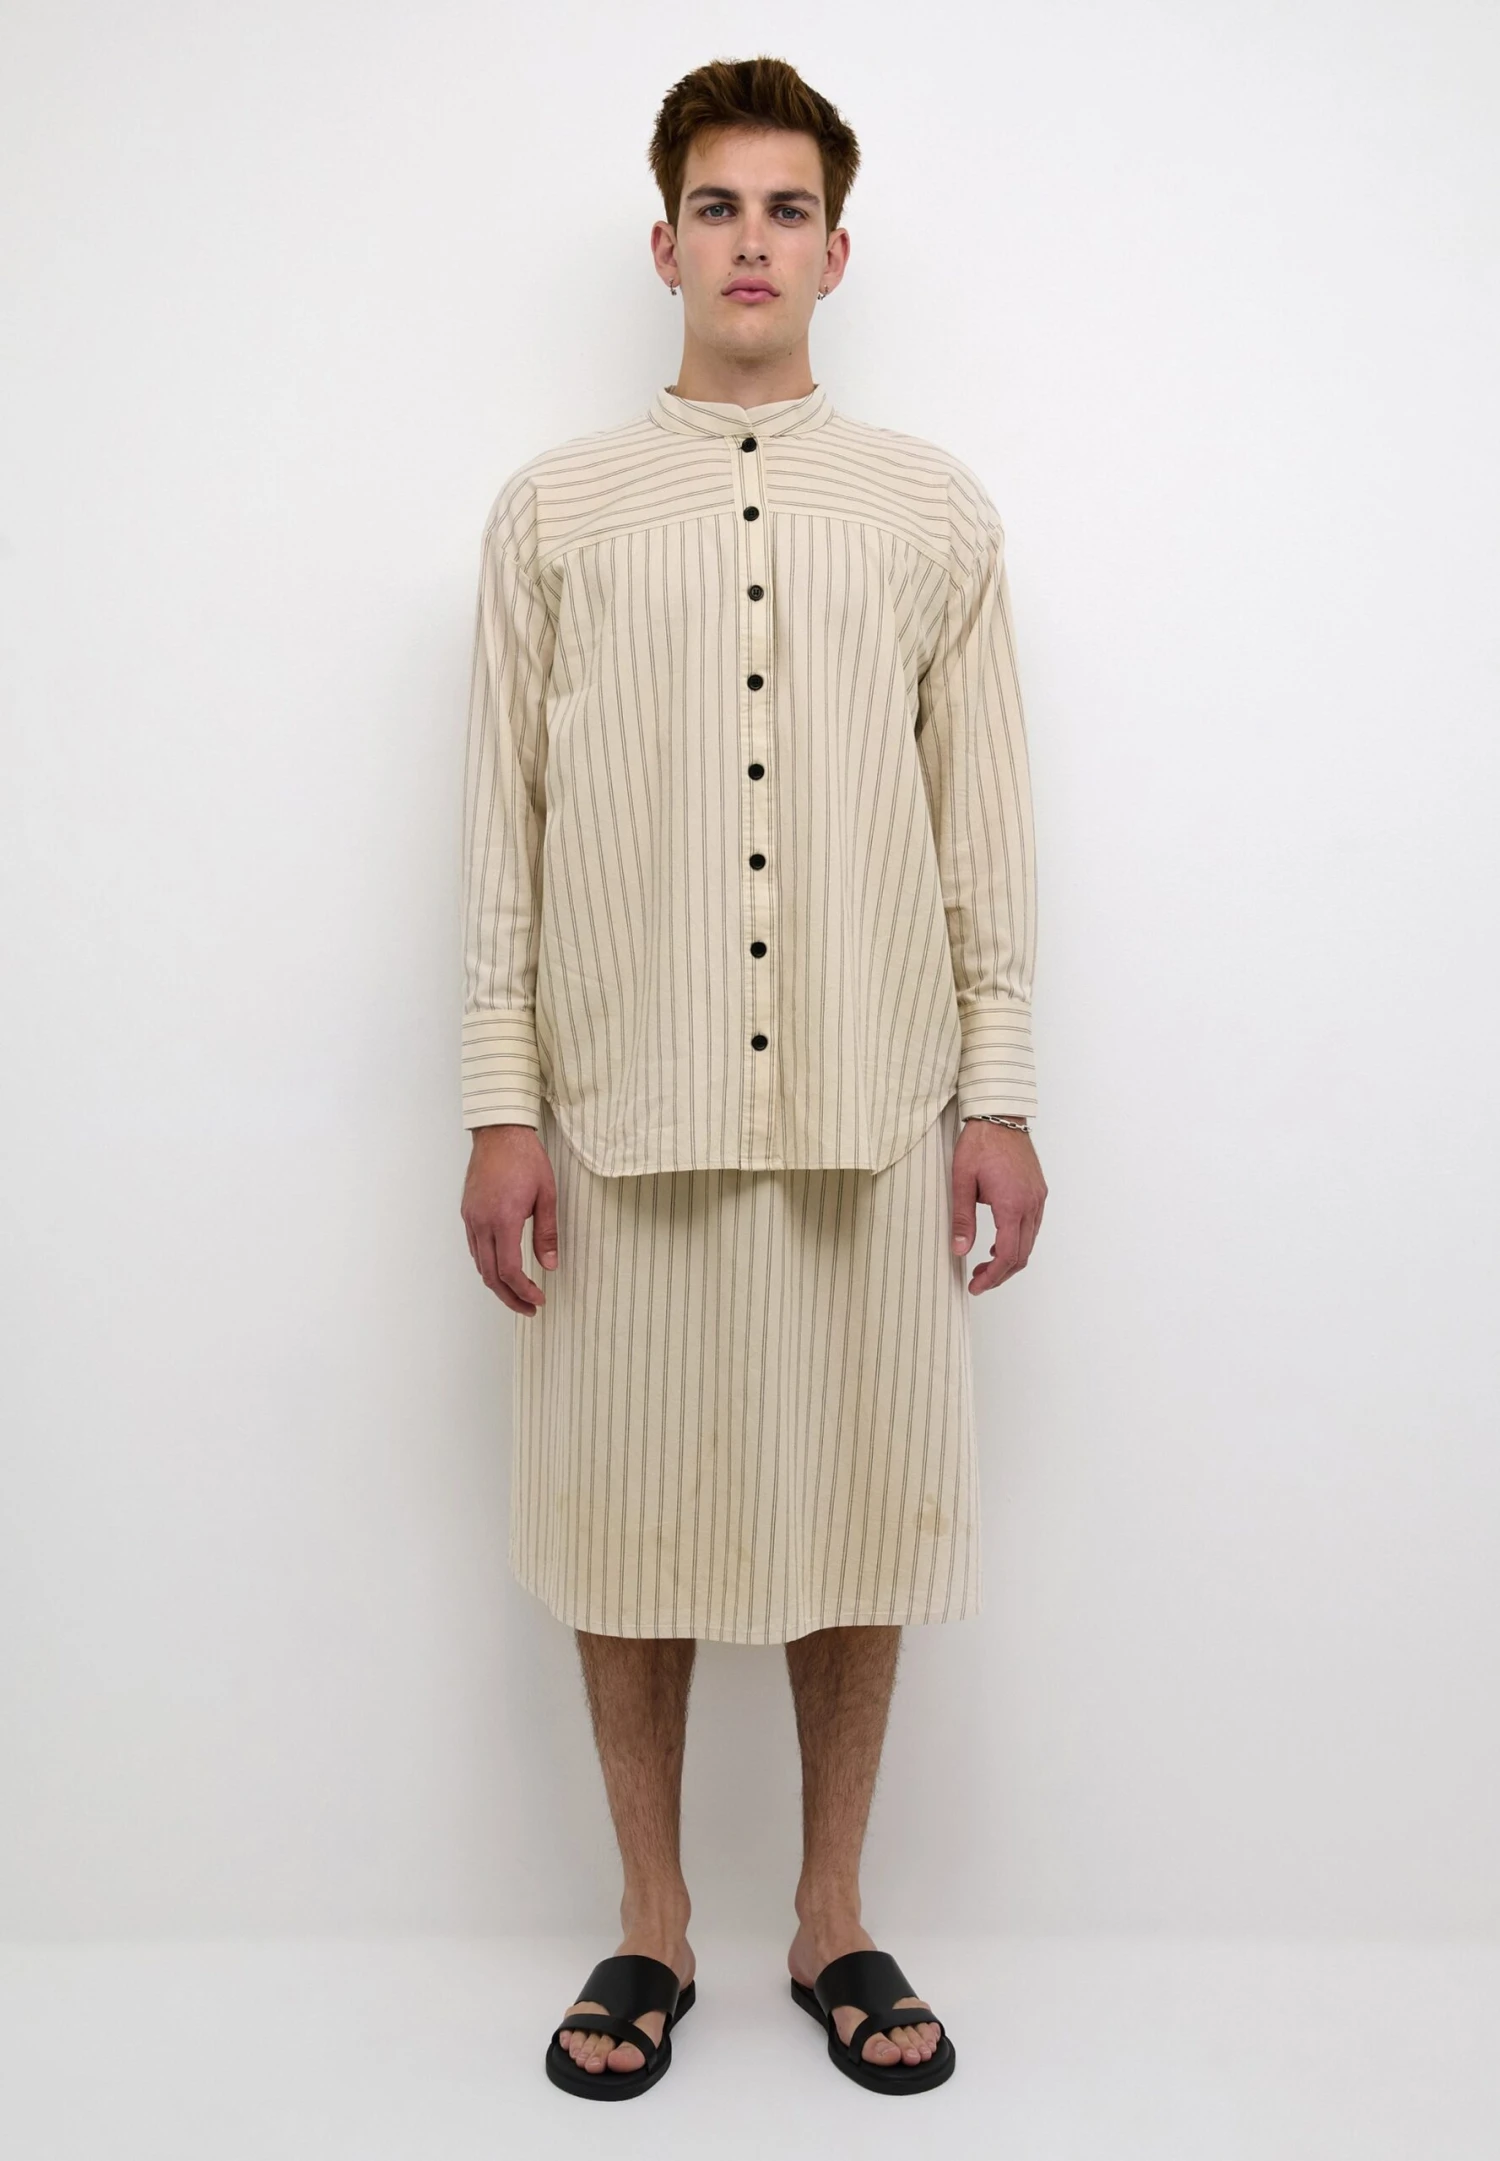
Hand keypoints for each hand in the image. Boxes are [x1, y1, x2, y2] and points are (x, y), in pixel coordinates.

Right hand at [461, 1125, 558, 1313]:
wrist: (500, 1132)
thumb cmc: (525, 1158)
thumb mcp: (547, 1195)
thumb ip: (547, 1233)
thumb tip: (549, 1265)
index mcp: (503, 1219)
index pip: (509, 1270)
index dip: (523, 1291)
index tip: (539, 1299)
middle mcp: (482, 1222)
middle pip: (489, 1275)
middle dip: (509, 1297)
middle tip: (529, 1308)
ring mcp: (471, 1217)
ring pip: (479, 1264)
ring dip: (497, 1284)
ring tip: (517, 1294)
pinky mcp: (467, 1212)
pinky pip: (474, 1248)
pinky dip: (487, 1265)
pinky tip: (502, 1268)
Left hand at [951, 1120, 1046, 1293]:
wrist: (1000, 1116)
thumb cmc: (979, 1143)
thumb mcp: (961, 1181)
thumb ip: (961, 1218)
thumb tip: (959, 1250)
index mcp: (1012, 1204)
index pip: (1007, 1255)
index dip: (992, 1277)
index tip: (976, 1286)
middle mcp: (1031, 1204)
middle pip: (1022, 1254)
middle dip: (1000, 1274)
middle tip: (978, 1281)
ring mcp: (1038, 1198)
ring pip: (1029, 1242)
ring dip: (1010, 1259)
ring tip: (985, 1265)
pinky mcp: (1039, 1191)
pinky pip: (1033, 1226)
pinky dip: (1018, 1241)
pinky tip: (998, 1242)